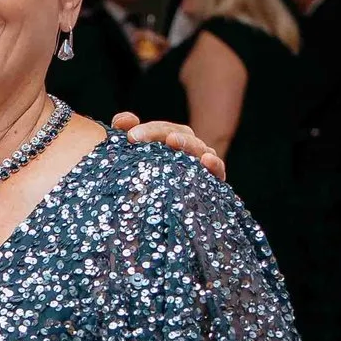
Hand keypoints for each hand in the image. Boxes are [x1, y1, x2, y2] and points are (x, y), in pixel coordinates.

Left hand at [109, 112, 225, 181]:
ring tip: (172, 140)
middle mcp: (186, 153)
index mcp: (169, 144)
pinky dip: (215, 164)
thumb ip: (123, 131)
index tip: (130, 136)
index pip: (163, 130)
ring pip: (200, 149)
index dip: (149, 129)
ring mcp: (199, 167)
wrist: (144, 219)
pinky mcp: (210, 184)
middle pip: (182, 135)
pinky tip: (206, 160)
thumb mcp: (124, 157)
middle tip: (139, 138)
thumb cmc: (134, 185)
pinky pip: (218, 171)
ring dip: (187, 143)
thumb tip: (126, 120)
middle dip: (161, 133)